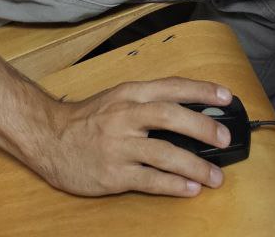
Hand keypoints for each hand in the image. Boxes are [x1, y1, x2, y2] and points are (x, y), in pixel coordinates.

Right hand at [34, 78, 232, 196]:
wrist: (49, 138)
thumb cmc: (86, 120)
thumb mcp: (116, 100)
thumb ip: (147, 104)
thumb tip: (188, 113)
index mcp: (129, 94)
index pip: (171, 87)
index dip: (201, 90)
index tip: (225, 96)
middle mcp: (125, 116)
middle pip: (170, 116)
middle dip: (203, 126)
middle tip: (225, 138)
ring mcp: (119, 145)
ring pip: (164, 152)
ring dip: (195, 165)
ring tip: (216, 176)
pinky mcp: (113, 173)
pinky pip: (149, 180)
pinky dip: (173, 185)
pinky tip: (190, 189)